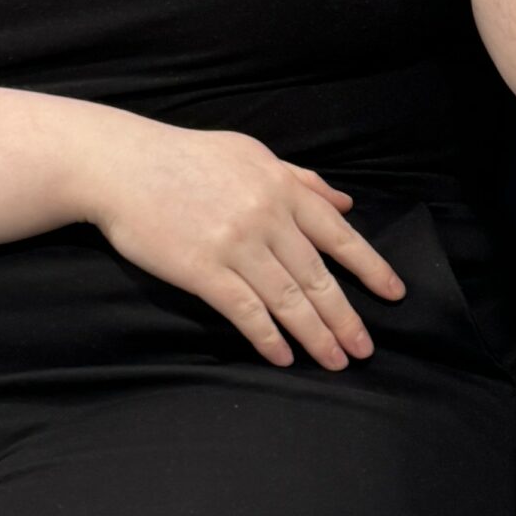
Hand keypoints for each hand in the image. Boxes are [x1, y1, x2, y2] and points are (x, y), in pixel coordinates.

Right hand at [77, 119, 402, 367]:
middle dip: (346, 317)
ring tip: (335, 361)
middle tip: (365, 349)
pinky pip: (245, 311)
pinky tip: (283, 356)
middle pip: (318, 276)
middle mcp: (266, 215)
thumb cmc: (185, 157)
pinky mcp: (202, 269)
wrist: (121, 165)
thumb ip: (300, 178)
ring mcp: (235, 243)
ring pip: (288, 299)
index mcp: (282, 187)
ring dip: (316, 335)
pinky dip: (268, 337)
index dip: (370, 268)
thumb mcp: (250, 154)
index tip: (394, 294)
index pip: (339, 235)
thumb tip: (344, 199)